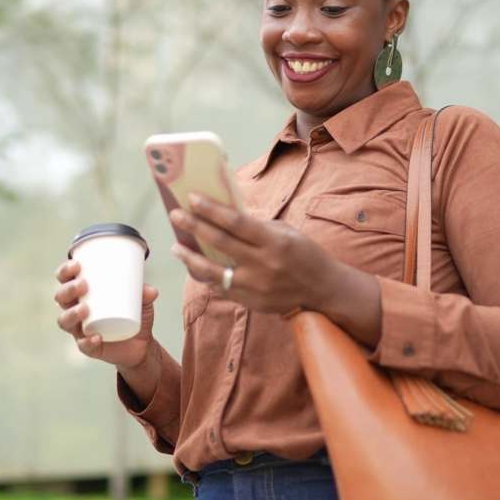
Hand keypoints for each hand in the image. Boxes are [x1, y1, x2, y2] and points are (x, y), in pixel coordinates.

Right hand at [53, 259, 159, 370]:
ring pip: (65, 321)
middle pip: (61, 298)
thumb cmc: (133, 315)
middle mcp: (75, 311)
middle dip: (68, 290)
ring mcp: (80, 330)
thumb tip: (151, 290)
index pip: (65, 280)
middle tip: (83, 284)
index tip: (77, 264)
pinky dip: (88, 341)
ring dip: (72, 314)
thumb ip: (145, 295)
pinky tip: (96, 337)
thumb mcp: (141, 303)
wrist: (140, 346)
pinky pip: (83, 345)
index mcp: (82, 294)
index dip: (65, 271)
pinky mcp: (88, 347)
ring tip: (85, 309)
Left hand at [167, 193, 341, 314]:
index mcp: (274, 241)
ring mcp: (255, 286)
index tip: (192, 198)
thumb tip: (222, 216)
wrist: (323, 290)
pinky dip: (206, 276)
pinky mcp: (251, 301)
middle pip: (220, 243)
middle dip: (194, 226)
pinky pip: (221, 287)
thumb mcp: (286, 233)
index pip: (236, 222)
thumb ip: (256, 227)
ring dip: (191, 257)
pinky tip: (194, 266)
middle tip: (175, 214)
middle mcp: (263, 264)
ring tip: (176, 246)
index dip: (211, 210)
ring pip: (213, 271)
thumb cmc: (303, 254)